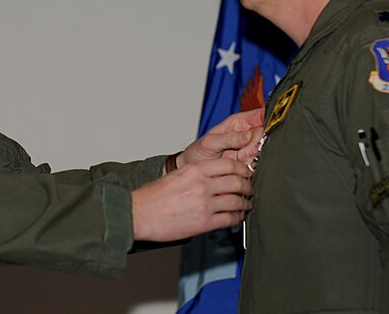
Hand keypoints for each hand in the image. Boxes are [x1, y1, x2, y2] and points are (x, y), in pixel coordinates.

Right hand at [132, 157, 252, 241]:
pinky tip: (237, 216)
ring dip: (245, 203)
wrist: (139, 214)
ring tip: (246, 204)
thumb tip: (216, 176)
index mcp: (195, 169)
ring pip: (237, 201)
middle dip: (248, 186)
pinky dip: (237, 217)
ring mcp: (204, 204)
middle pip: (237, 181)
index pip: (229, 165)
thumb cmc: (153, 196)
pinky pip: (229, 219)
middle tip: (249, 188)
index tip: (246, 173)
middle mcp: (202, 184)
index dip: (242, 169)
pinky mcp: (204, 223)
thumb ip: (197, 173)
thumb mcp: (177, 175)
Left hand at [173, 108, 264, 169]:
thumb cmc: (198, 152)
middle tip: (243, 151)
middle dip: (256, 143)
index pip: (261, 115)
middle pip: (265, 134)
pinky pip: (260, 165)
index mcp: (239, 122)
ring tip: (239, 159)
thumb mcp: (210, 142)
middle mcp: (247, 135)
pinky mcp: (251, 164)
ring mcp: (250, 150)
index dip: (267, 119)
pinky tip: (243, 167)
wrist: (196, 172)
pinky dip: (253, 167)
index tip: (263, 128)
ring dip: (254, 156)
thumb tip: (247, 135)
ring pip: (265, 150)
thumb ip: (229, 138)